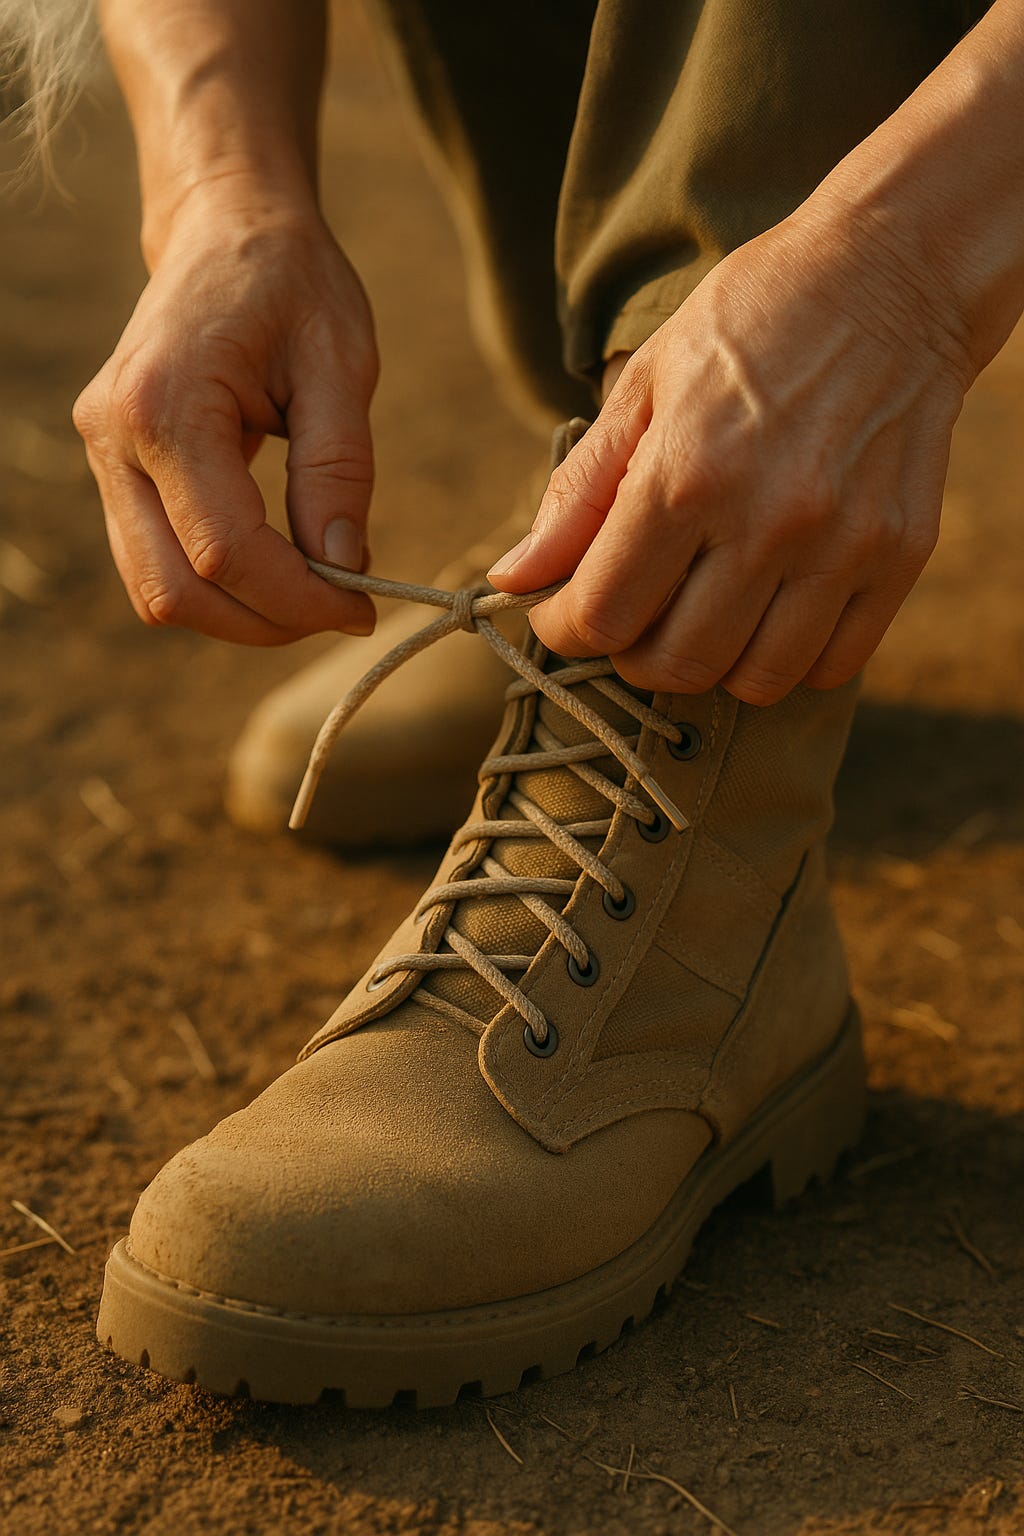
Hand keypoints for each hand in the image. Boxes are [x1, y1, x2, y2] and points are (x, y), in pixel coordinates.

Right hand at [74, 190, 377, 643]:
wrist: (226, 231)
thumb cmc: (291, 284)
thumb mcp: (340, 363)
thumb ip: (339, 467)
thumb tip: (343, 566)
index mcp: (165, 403)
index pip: (225, 549)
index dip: (297, 599)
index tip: (364, 608)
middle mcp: (114, 437)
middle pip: (175, 590)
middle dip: (265, 622)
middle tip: (342, 612)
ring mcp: (104, 457)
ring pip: (157, 590)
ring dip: (240, 614)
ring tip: (315, 592)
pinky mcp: (116, 470)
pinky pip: (156, 562)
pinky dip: (219, 586)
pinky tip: (278, 568)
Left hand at [488, 217, 971, 703]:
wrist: (892, 274)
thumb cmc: (752, 320)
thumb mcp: (644, 384)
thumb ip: (577, 493)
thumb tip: (512, 577)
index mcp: (687, 473)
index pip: (603, 614)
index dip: (565, 629)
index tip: (563, 611)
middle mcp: (768, 519)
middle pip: (676, 664)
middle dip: (632, 657)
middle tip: (632, 618)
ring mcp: (842, 544)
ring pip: (756, 681)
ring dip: (712, 666)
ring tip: (701, 617)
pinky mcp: (901, 555)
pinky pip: (834, 664)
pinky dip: (791, 661)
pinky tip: (770, 614)